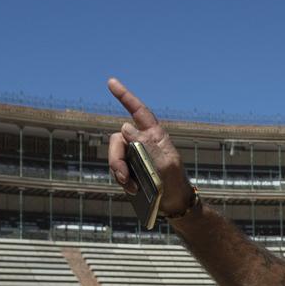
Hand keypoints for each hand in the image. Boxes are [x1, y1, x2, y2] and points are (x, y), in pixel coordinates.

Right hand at [106, 78, 193, 215]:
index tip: (111, 82)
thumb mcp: (165, 164)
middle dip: (116, 157)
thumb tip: (126, 127)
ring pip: (114, 155)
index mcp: (154, 135)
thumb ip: (146, 146)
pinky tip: (132, 190)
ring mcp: (133, 154)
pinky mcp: (128, 168)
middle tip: (124, 176)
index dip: (124, 96)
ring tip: (132, 187)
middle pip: (118, 139)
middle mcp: (141, 141)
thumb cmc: (174, 181)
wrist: (174, 203)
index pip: (138, 111)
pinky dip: (121, 179)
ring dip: (118, 171)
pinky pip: (116, 169)